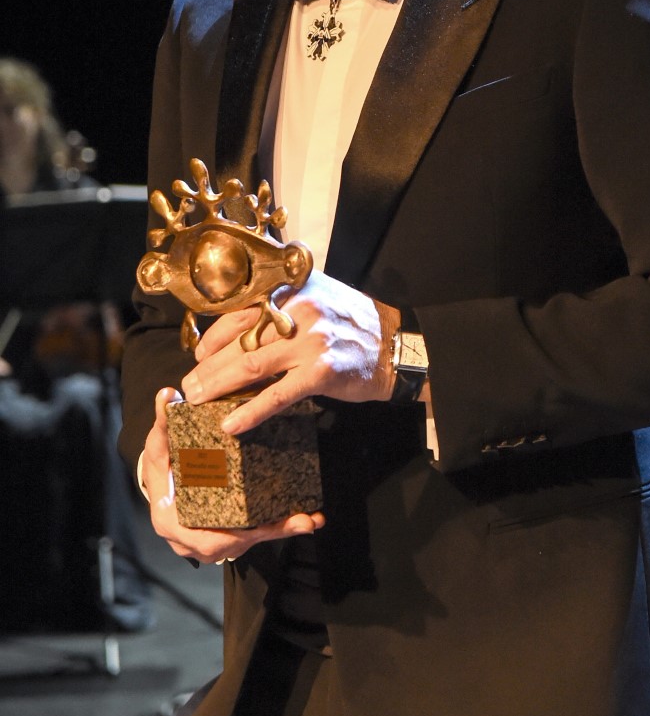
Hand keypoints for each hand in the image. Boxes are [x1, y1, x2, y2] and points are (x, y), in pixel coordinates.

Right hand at [142, 388, 324, 562]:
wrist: (166, 480)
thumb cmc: (164, 464)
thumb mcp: (161, 443)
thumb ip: (164, 422)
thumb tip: (167, 394)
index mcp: (171, 522)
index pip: (201, 537)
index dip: (229, 536)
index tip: (255, 529)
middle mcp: (192, 538)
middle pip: (234, 543)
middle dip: (268, 534)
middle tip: (299, 521)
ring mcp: (213, 538)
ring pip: (250, 540)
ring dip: (280, 531)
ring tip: (308, 520)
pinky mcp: (231, 533)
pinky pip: (257, 533)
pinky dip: (281, 527)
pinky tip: (309, 519)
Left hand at [180, 271, 399, 435]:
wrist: (394, 345)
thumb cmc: (351, 323)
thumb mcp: (316, 297)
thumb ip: (280, 305)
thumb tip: (237, 331)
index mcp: (291, 291)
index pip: (239, 313)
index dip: (213, 337)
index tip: (199, 355)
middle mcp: (297, 311)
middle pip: (239, 342)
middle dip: (208, 367)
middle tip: (189, 386)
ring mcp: (309, 342)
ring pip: (250, 367)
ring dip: (218, 387)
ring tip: (198, 401)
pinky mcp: (320, 373)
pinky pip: (277, 395)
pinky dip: (251, 412)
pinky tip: (232, 425)